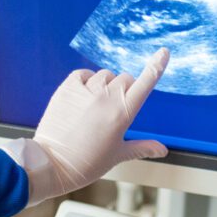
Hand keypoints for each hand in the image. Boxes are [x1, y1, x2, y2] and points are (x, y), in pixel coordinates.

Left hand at [9, 49, 169, 204]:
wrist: (52, 163)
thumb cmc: (87, 162)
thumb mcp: (119, 155)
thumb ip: (143, 148)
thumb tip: (163, 150)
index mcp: (123, 113)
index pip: (145, 83)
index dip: (156, 66)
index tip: (163, 52)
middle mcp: (106, 97)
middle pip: (125, 79)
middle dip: (126, 89)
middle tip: (114, 110)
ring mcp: (86, 90)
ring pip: (105, 75)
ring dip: (106, 85)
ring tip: (96, 106)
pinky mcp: (67, 88)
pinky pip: (83, 73)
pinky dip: (87, 80)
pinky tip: (84, 95)